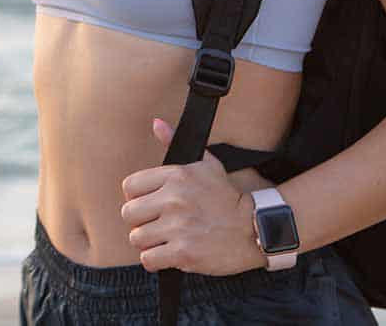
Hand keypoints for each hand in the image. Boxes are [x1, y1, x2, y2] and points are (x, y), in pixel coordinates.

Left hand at [118, 116, 265, 275]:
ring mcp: (179, 227)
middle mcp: (174, 199)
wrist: (257, 229)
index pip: (129, 186)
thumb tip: (156, 123)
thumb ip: (174, 142)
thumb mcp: (205, 163)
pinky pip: (148, 259)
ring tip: (164, 241)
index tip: (149, 205)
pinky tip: (168, 255)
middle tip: (156, 226)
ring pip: (137, 237)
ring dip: (148, 243)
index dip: (136, 198)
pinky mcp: (184, 253)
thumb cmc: (228, 197)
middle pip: (129, 213)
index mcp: (176, 175)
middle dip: (140, 222)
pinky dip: (155, 261)